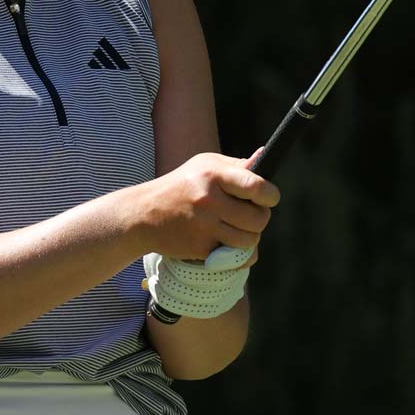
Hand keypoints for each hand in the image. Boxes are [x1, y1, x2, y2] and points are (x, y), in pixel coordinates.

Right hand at [131, 152, 278, 260]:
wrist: (143, 214)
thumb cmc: (180, 185)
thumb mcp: (204, 165)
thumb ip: (236, 165)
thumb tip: (264, 156)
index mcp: (213, 174)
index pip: (256, 186)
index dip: (271, 195)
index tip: (268, 198)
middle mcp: (209, 200)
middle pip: (259, 218)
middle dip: (260, 219)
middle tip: (249, 215)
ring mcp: (204, 226)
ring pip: (250, 241)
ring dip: (249, 237)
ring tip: (236, 228)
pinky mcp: (200, 248)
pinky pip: (234, 258)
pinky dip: (235, 254)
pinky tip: (224, 242)